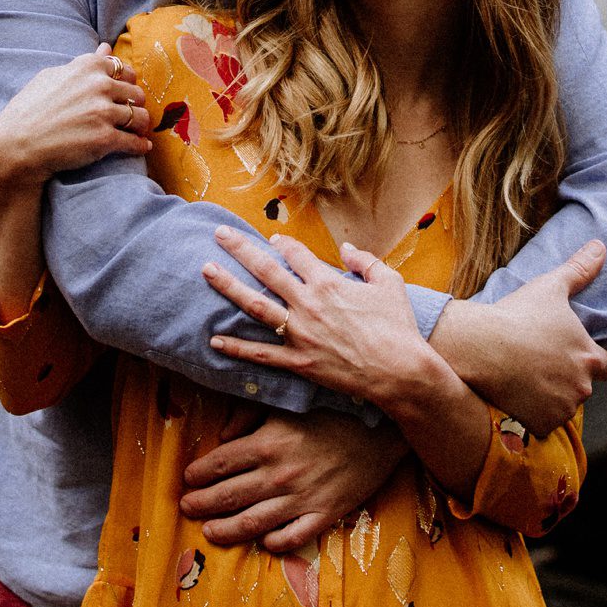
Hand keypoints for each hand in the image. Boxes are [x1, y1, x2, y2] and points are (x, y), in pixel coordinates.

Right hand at [0, 45, 149, 193]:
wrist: (16, 145)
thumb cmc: (30, 109)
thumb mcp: (52, 76)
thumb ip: (84, 62)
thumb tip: (106, 47)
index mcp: (88, 67)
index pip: (123, 69)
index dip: (125, 83)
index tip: (121, 94)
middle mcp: (99, 86)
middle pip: (137, 93)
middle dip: (135, 105)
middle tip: (129, 115)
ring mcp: (103, 113)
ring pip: (141, 117)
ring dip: (141, 125)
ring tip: (135, 131)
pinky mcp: (104, 139)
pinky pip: (135, 142)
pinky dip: (141, 146)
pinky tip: (141, 147)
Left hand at [180, 410, 405, 553]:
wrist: (380, 430)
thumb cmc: (331, 411)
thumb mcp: (285, 403)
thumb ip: (249, 415)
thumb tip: (223, 437)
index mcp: (266, 444)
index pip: (219, 465)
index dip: (197, 475)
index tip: (187, 480)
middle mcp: (278, 475)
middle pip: (228, 496)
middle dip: (201, 504)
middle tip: (186, 508)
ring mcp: (301, 498)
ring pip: (252, 523)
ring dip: (226, 530)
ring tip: (209, 531)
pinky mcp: (324, 514)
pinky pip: (293, 537)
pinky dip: (274, 542)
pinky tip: (262, 542)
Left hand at [202, 229, 434, 411]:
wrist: (399, 371)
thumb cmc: (398, 327)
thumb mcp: (389, 283)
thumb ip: (366, 261)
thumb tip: (346, 248)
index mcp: (328, 282)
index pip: (296, 254)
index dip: (282, 243)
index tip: (272, 238)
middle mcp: (307, 303)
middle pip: (265, 270)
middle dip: (240, 249)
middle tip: (219, 234)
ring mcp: (299, 333)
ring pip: (255, 305)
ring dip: (228, 286)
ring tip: (206, 270)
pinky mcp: (298, 362)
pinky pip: (260, 354)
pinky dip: (236, 348)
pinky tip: (214, 340)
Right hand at [429, 243, 606, 437]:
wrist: (480, 346)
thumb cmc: (517, 313)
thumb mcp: (551, 286)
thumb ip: (580, 270)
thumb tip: (602, 246)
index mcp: (590, 357)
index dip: (591, 362)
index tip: (571, 356)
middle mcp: (582, 387)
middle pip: (582, 388)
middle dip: (567, 380)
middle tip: (539, 365)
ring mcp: (561, 408)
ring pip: (562, 407)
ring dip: (550, 398)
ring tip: (524, 379)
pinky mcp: (539, 425)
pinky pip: (540, 424)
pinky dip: (531, 415)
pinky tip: (515, 396)